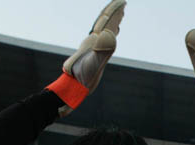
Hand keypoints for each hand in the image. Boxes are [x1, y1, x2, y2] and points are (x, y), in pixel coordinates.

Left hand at [47, 0, 125, 115]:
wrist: (71, 87)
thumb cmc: (80, 78)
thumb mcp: (91, 63)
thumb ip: (100, 50)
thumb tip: (109, 35)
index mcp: (94, 41)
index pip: (104, 21)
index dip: (113, 11)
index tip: (121, 2)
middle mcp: (93, 42)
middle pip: (104, 23)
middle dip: (114, 12)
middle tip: (123, 3)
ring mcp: (94, 48)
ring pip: (105, 30)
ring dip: (113, 22)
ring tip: (120, 15)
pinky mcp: (95, 55)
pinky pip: (105, 40)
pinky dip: (112, 34)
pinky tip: (113, 33)